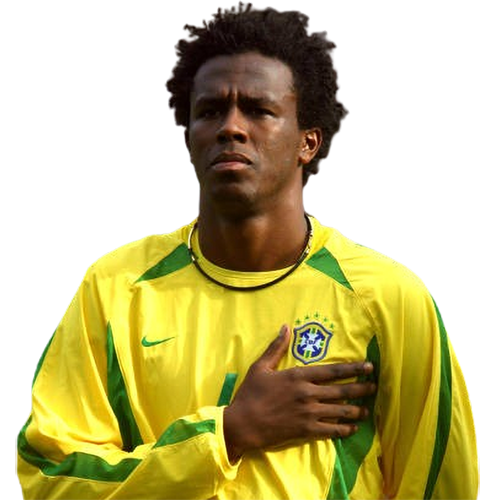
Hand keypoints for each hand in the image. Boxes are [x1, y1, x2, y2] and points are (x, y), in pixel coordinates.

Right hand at [223, 324, 376, 462]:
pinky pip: (331, 430)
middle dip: (361, 388)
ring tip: (367, 409)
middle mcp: (308, 393)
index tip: (369, 367)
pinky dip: (344, 429)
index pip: (333, 371)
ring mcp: (309, 413)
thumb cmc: (250, 393)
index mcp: (299, 376)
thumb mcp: (261, 367)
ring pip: (340, 411)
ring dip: (356, 410)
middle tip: (375, 386)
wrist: (242, 424)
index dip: (353, 369)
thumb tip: (286, 327)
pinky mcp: (306, 430)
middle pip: (342, 390)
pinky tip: (352, 428)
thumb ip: (276, 347)